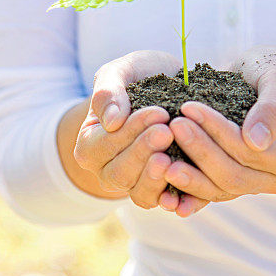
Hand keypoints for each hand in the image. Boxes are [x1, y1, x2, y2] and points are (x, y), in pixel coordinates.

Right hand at [73, 50, 183, 210]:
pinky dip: (176, 200)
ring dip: (157, 178)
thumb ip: (108, 91)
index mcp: (90, 145)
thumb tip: (111, 121)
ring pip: (140, 194)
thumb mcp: (120, 72)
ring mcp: (135, 185)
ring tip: (174, 159)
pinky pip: (165, 203)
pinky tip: (186, 191)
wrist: (170, 87)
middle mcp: (108, 171)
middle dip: (144, 152)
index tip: (159, 112)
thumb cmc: (139, 77)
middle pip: (121, 173)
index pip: (104, 145)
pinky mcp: (162, 191)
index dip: (131, 131)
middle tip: (168, 132)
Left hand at [165, 46, 275, 211]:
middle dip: (199, 152)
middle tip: (171, 127)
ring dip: (187, 175)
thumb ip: (271, 108)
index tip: (188, 108)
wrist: (267, 79)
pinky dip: (185, 194)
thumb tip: (255, 141)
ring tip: (158, 157)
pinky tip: (161, 193)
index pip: (248, 150)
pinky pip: (207, 194)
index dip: (217, 131)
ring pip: (216, 189)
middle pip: (231, 175)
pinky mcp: (231, 184)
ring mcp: (252, 185)